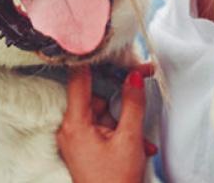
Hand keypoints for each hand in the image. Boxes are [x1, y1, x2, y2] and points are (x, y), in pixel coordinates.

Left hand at [56, 64, 156, 182]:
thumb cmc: (116, 180)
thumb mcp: (129, 139)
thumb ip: (131, 104)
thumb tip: (134, 76)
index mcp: (74, 123)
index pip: (78, 79)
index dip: (93, 59)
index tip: (104, 43)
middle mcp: (70, 129)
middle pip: (94, 96)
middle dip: (120, 97)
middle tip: (143, 81)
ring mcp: (76, 139)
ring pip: (102, 114)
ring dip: (125, 121)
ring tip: (143, 140)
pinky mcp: (84, 148)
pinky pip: (103, 130)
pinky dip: (121, 134)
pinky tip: (139, 148)